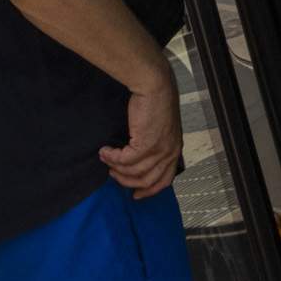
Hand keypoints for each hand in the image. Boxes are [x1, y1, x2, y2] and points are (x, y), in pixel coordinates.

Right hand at [102, 63, 183, 198]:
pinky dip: (112, 158)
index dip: (149, 191)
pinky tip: (105, 151)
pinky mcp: (146, 144)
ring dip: (116, 168)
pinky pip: (125, 160)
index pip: (165, 180)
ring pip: (134, 172)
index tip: (136, 195)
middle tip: (113, 174)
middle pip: (148, 180)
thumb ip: (155, 144)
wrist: (155, 85)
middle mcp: (170, 153)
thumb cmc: (155, 101)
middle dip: (127, 181)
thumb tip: (138, 159)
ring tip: (106, 160)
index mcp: (175, 149)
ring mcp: (159, 150)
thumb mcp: (161, 128)